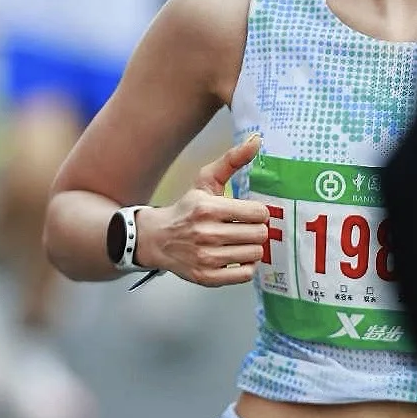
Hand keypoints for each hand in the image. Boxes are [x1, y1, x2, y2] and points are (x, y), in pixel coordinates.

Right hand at [137, 134, 269, 286]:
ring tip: (239, 241)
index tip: (250, 212)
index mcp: (208, 208)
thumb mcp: (206, 180)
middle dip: (256, 229)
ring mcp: (206, 257)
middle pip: (259, 234)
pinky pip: (244, 274)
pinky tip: (236, 256)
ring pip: (255, 254)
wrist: (156, 238)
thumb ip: (232, 160)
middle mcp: (206, 233)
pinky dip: (245, 266)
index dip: (258, 212)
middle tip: (246, 227)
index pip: (258, 213)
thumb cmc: (186, 209)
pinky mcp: (206, 277)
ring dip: (252, 247)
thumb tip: (257, 140)